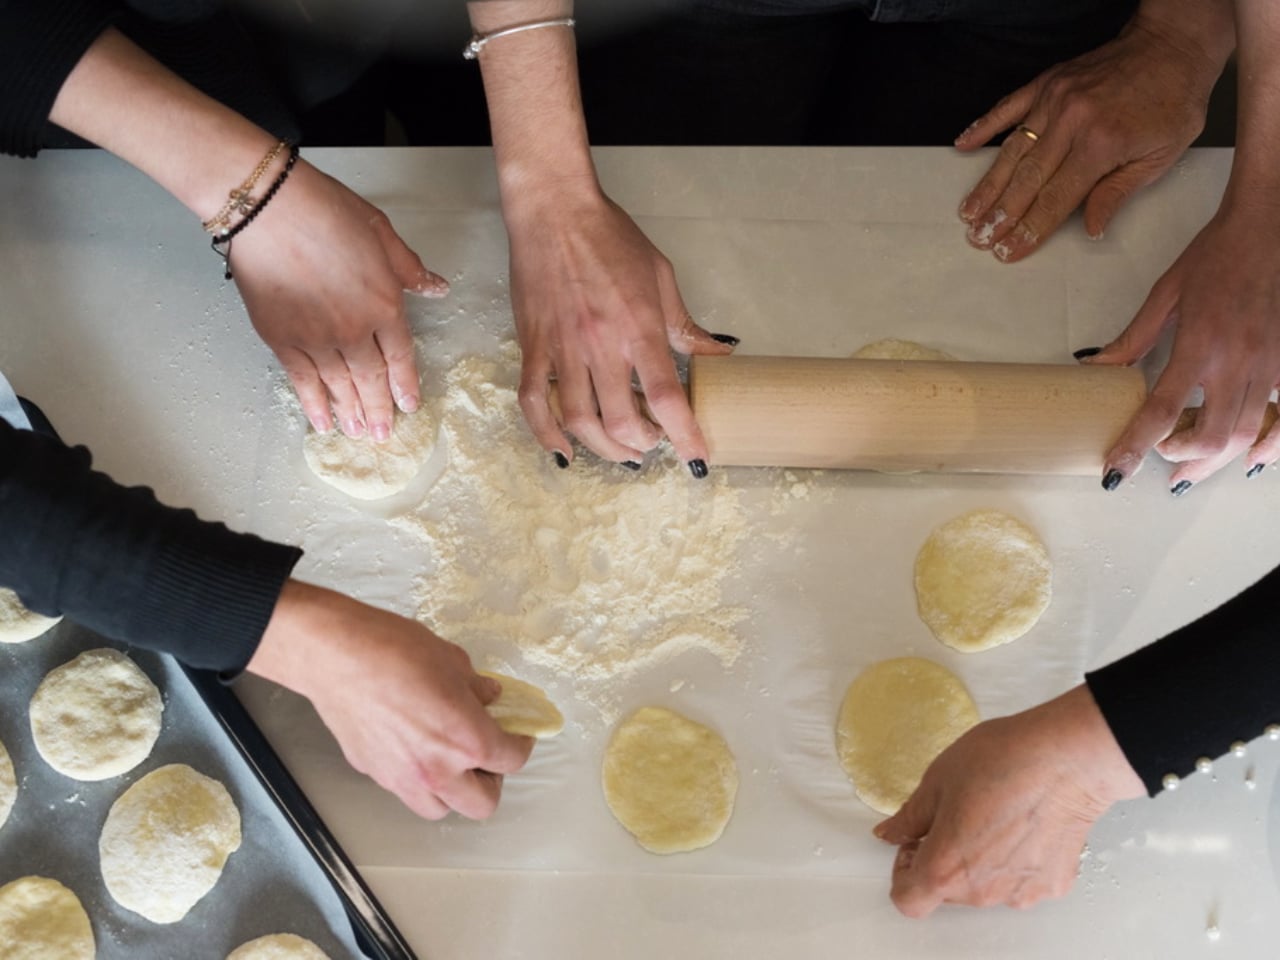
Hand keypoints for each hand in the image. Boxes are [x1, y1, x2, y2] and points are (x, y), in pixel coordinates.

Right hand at [230, 161, 449, 440]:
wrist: (268, 209)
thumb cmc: (325, 211)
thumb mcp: (381, 232)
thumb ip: (409, 268)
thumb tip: (437, 287)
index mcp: (384, 305)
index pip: (401, 356)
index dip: (405, 384)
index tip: (409, 405)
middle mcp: (354, 331)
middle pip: (371, 379)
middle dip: (379, 409)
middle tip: (383, 434)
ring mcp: (317, 340)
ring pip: (339, 386)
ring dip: (351, 412)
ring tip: (358, 433)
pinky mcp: (282, 340)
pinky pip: (303, 381)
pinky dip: (313, 403)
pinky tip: (321, 422)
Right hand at [249, 581, 533, 819]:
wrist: (336, 656)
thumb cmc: (396, 650)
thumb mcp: (452, 660)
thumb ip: (476, 687)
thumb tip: (488, 698)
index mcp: (466, 740)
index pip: (510, 761)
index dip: (520, 745)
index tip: (518, 735)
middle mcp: (437, 770)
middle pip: (481, 804)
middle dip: (490, 780)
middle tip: (484, 754)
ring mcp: (401, 778)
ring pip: (439, 808)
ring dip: (452, 790)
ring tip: (448, 759)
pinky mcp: (372, 774)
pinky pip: (403, 788)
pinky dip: (416, 777)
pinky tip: (410, 745)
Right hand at [505, 188, 734, 471]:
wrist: (554, 212)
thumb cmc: (609, 238)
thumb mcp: (660, 277)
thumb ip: (684, 325)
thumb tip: (718, 351)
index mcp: (638, 327)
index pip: (666, 396)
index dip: (684, 436)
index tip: (697, 458)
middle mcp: (600, 344)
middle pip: (621, 419)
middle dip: (643, 444)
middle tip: (653, 443)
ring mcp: (562, 347)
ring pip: (579, 419)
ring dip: (604, 446)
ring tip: (621, 449)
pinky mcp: (533, 345)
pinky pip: (533, 400)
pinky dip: (547, 433)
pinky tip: (564, 450)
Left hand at [874, 686, 1143, 917]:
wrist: (1066, 759)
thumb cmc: (1000, 762)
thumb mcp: (936, 781)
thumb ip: (909, 817)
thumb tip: (889, 833)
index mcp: (945, 868)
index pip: (908, 899)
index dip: (903, 871)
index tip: (916, 840)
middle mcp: (982, 892)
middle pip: (947, 892)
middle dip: (942, 860)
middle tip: (955, 817)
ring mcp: (1020, 893)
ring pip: (984, 888)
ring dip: (979, 863)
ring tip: (994, 816)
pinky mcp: (1052, 885)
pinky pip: (1020, 882)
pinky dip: (1015, 861)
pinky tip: (1023, 825)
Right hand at [956, 8, 1230, 262]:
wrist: (1173, 44)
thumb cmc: (1174, 102)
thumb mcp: (1161, 155)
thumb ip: (1119, 192)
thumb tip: (1091, 230)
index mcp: (1102, 144)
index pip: (1056, 199)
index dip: (1030, 229)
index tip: (1008, 250)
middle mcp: (1072, 122)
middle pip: (1026, 179)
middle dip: (1001, 214)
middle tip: (978, 238)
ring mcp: (1055, 99)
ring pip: (1012, 150)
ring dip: (988, 184)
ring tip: (969, 212)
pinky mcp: (1047, 82)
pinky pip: (1008, 106)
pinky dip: (984, 126)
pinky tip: (963, 145)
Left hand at [1090, 205, 1279, 490]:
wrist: (1270, 224)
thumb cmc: (1217, 254)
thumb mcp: (1166, 294)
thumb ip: (1133, 339)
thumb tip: (1095, 365)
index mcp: (1199, 344)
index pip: (1159, 411)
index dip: (1134, 448)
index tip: (1115, 472)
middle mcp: (1238, 361)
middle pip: (1209, 436)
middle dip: (1179, 460)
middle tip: (1159, 462)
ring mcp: (1271, 364)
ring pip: (1246, 433)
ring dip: (1215, 459)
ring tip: (1191, 469)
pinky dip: (1271, 445)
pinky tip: (1252, 458)